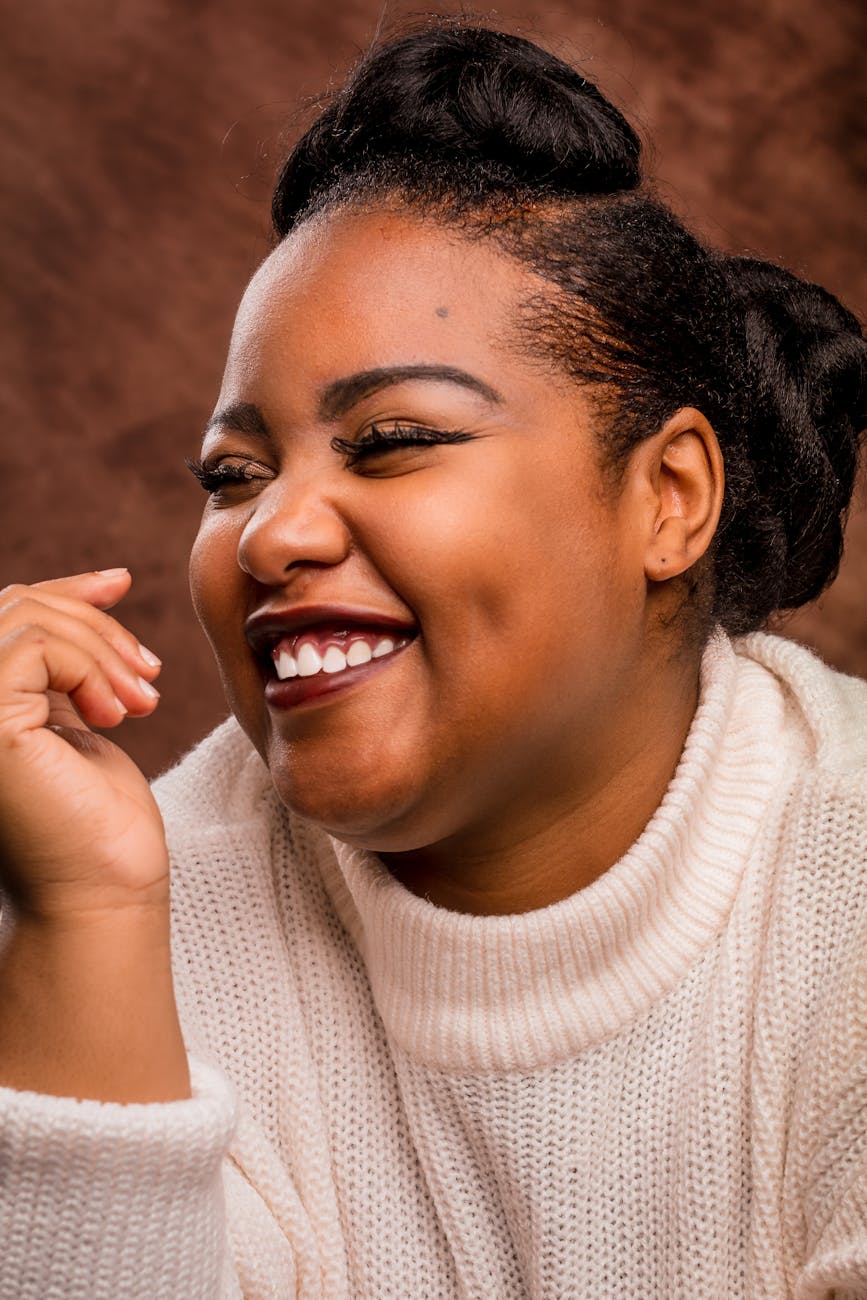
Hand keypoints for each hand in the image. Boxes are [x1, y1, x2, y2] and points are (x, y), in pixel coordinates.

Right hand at [0, 568, 168, 922]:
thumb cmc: (95, 818)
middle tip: (150, 675)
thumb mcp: (80, 713)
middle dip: (97, 626)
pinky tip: (119, 716)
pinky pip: (39, 646)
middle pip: (17, 607)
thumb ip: (65, 659)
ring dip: (105, 651)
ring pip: (31, 620)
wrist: (102, 891)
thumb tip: (109, 581)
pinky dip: (92, 667)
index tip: (121, 583)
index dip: (63, 590)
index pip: (4, 613)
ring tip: (143, 703)